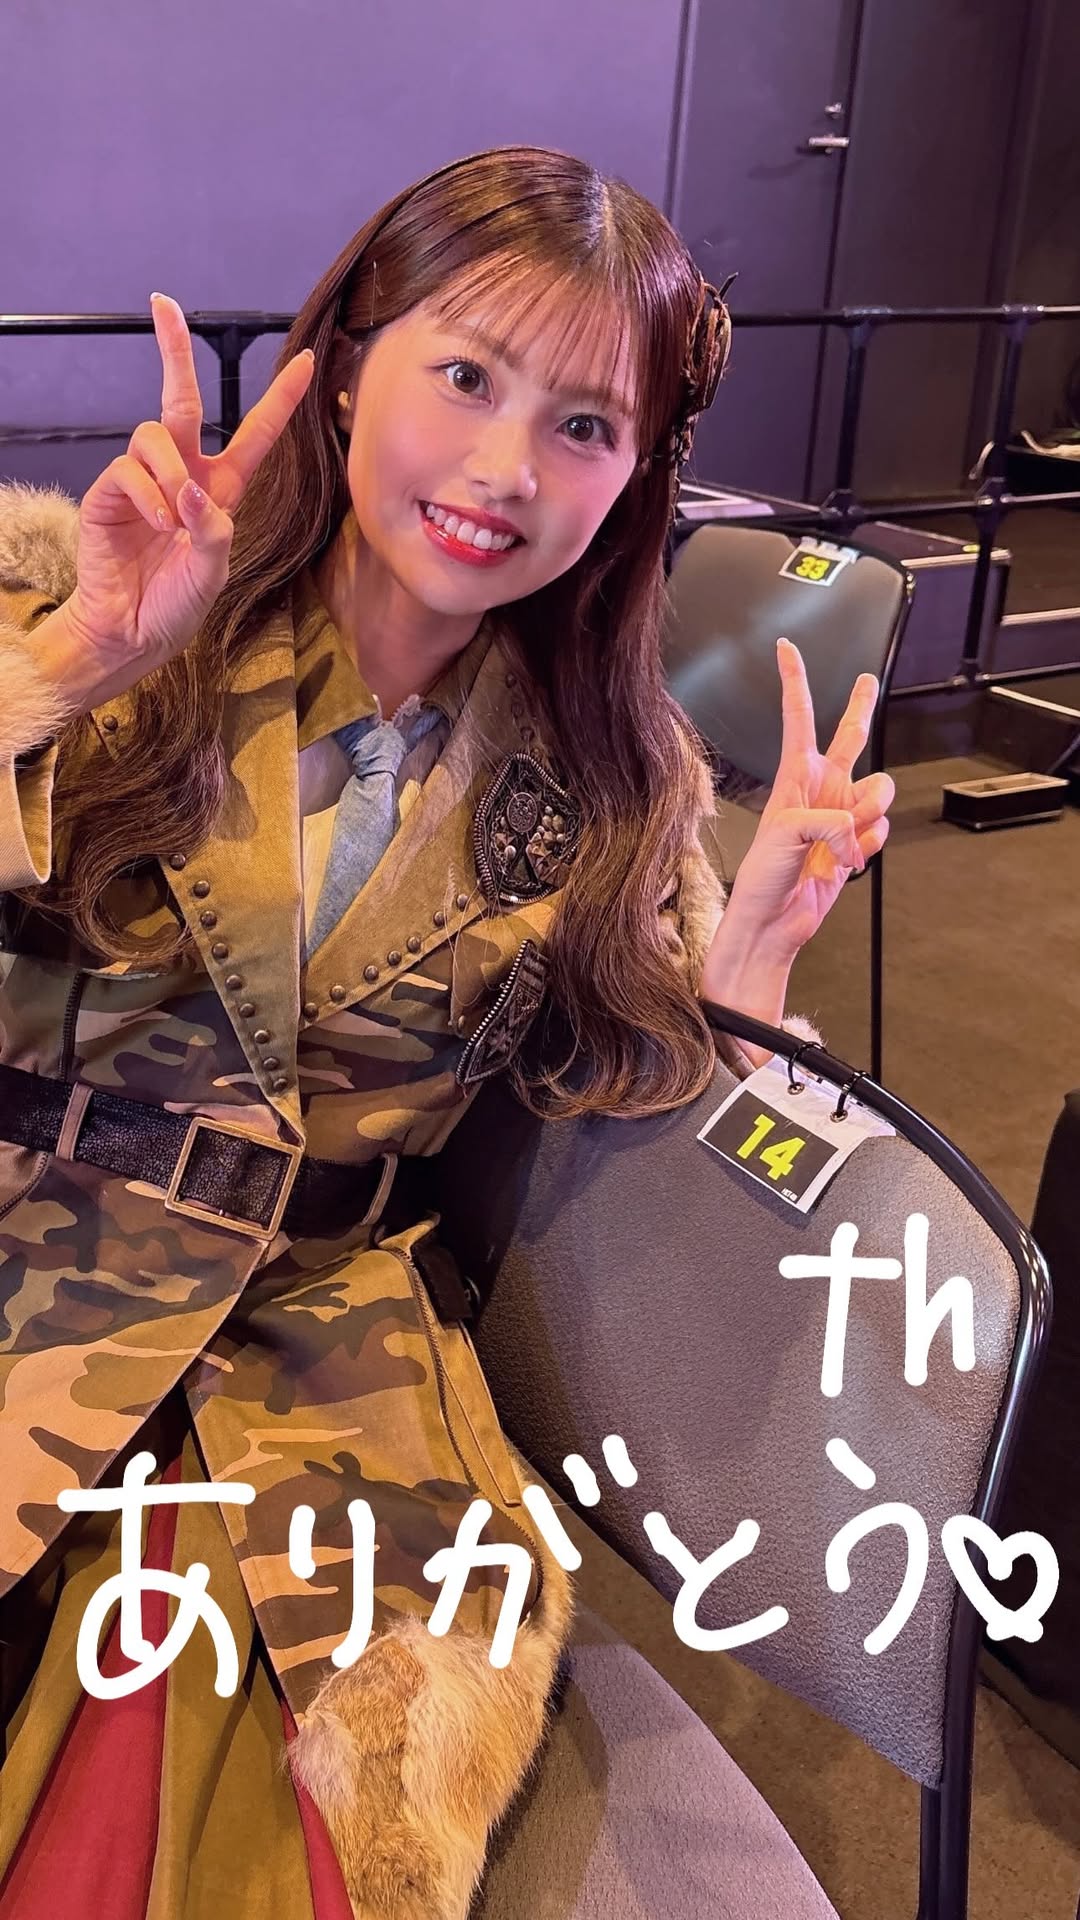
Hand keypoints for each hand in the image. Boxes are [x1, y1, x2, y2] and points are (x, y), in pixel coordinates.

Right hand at [49, 293, 314, 708]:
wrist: (131, 632)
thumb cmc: (177, 604)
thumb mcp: (214, 571)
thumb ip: (213, 530)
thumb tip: (191, 491)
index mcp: (222, 489)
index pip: (255, 434)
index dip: (281, 399)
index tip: (305, 360)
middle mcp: (183, 474)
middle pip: (182, 398)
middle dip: (173, 349)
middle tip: (162, 303)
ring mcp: (145, 480)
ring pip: (157, 435)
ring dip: (171, 474)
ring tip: (173, 520)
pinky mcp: (110, 492)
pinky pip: (130, 469)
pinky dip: (148, 495)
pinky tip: (156, 525)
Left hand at [723, 637, 894, 959]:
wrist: (771, 922)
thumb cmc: (763, 877)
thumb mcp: (787, 834)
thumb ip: (828, 820)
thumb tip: (857, 829)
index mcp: (795, 777)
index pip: (798, 719)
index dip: (795, 682)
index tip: (786, 647)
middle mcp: (820, 789)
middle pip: (851, 737)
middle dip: (861, 707)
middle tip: (868, 681)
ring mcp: (841, 815)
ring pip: (880, 792)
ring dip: (869, 814)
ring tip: (843, 843)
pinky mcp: (856, 843)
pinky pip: (880, 832)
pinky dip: (868, 847)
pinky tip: (845, 862)